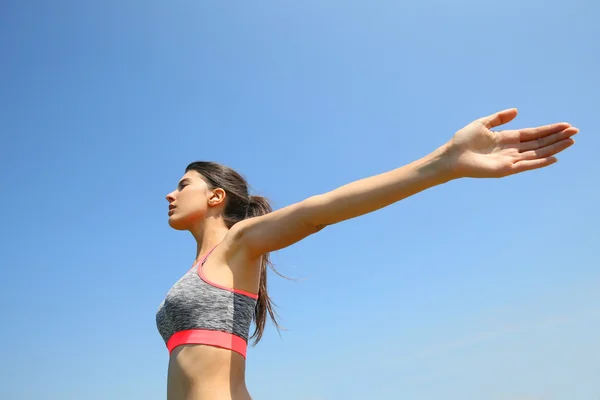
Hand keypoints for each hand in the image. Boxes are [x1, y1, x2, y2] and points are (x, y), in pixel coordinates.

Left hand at [446, 108, 577, 178]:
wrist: (451, 156)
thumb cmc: (462, 141)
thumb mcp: (482, 124)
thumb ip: (499, 118)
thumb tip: (516, 111)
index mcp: (507, 138)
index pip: (533, 133)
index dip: (549, 129)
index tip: (565, 124)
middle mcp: (511, 150)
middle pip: (539, 143)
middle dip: (557, 137)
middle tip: (575, 131)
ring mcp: (510, 160)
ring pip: (537, 154)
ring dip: (554, 148)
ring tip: (570, 141)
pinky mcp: (505, 169)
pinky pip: (526, 165)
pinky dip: (540, 163)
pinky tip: (553, 158)